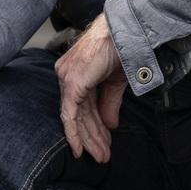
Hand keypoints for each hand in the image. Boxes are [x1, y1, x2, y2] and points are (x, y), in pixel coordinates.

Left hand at [55, 15, 125, 162]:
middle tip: (102, 155)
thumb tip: (110, 125)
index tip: (102, 143)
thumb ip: (109, 103)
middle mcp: (66, 76)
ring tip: (100, 156)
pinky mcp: (72, 83)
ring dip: (88, 139)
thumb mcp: (115, 82)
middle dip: (91, 137)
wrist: (124, 33)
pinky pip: (70, 114)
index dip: (93, 127)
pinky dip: (74, 133)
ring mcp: (67, 79)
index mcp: (75, 73)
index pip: (82, 106)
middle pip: (78, 114)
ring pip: (74, 117)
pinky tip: (80, 148)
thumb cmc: (119, 50)